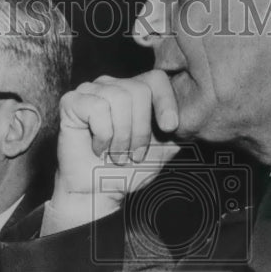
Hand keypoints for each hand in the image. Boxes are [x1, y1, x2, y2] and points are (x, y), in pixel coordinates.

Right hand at [52, 71, 180, 220]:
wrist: (98, 192)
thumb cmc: (127, 171)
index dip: (166, 102)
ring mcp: (90, 91)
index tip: (169, 129)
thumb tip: (198, 118)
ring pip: (119, 99)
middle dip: (140, 130)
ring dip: (121, 136)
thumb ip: (179, 131)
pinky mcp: (71, 102)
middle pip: (138, 90)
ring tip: (114, 153)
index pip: (157, 79)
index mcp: (134, 92)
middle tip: (132, 153)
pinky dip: (103, 135)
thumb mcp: (163, 150)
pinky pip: (97, 108)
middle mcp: (112, 86)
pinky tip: (97, 147)